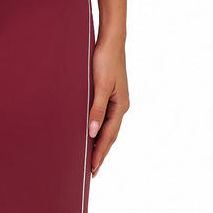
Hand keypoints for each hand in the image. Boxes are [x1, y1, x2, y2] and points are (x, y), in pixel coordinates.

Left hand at [87, 35, 129, 176]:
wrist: (111, 40)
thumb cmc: (105, 60)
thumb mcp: (99, 86)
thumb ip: (96, 110)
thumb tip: (92, 132)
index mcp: (120, 106)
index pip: (108, 136)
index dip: (100, 153)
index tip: (93, 168)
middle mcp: (120, 106)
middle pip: (110, 136)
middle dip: (101, 153)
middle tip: (92, 171)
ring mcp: (116, 102)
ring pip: (108, 129)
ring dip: (100, 144)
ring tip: (92, 159)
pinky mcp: (110, 96)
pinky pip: (105, 119)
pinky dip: (100, 131)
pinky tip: (93, 135)